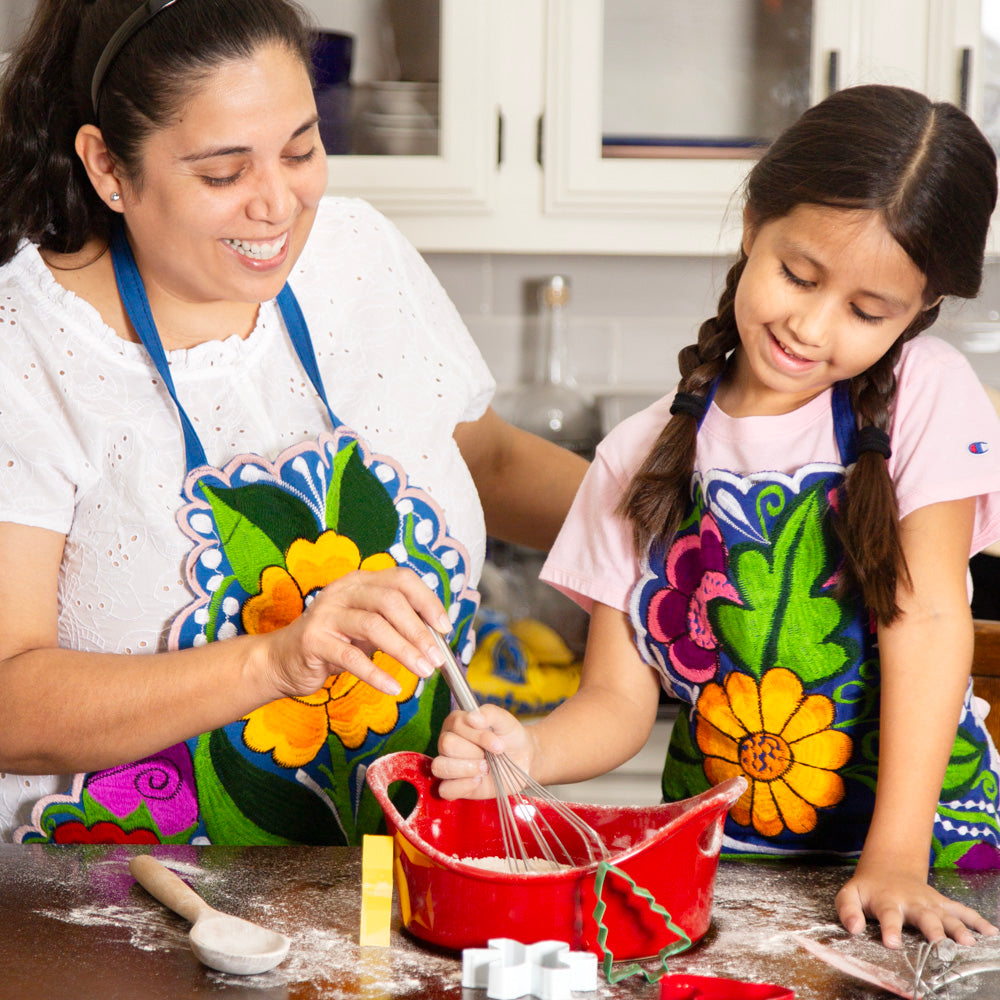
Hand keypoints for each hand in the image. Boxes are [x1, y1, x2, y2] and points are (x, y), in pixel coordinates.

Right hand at [256, 567, 452, 698]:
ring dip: (404, 650)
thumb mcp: (367, 626)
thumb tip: (437, 636)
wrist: (282, 660)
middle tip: (437, 658)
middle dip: (419, 631)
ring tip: (423, 671)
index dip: (427, 601)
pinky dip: (376, 674)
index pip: (402, 580)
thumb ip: (396, 623)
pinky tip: (393, 687)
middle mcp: (343, 590)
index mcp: (361, 581)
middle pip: (390, 601)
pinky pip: (351, 657)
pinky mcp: (313, 640)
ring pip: (374, 626)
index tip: (445, 627)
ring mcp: (326, 613)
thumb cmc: (333, 641)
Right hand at [431, 703, 531, 799]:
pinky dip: (462, 786)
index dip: (478, 735)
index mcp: (456, 723)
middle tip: (490, 756)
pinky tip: (478, 780)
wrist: (522, 760)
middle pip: (446, 745)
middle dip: (474, 752)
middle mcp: (447, 743)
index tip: (498, 743)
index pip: (456, 725)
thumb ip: (489, 713)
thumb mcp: (505, 720)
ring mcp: (448, 765)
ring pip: (440, 766)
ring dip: (467, 768)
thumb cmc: (509, 737)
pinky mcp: (453, 786)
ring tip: (485, 768)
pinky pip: (444, 790)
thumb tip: (472, 717)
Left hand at [835, 864, 998, 947]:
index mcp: (888, 901)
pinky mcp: (942, 904)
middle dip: (932, 929)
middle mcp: (912, 902)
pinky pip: (962, 911)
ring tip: (968, 943)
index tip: (893, 943)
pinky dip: (977, 921)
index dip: (890, 929)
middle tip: (938, 943)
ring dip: (958, 928)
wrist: (888, 868)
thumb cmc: (869, 888)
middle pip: (924, 916)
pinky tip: (991, 932)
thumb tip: (853, 928)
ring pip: (946, 915)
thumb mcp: (850, 894)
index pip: (889, 916)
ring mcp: (930, 903)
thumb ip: (847, 910)